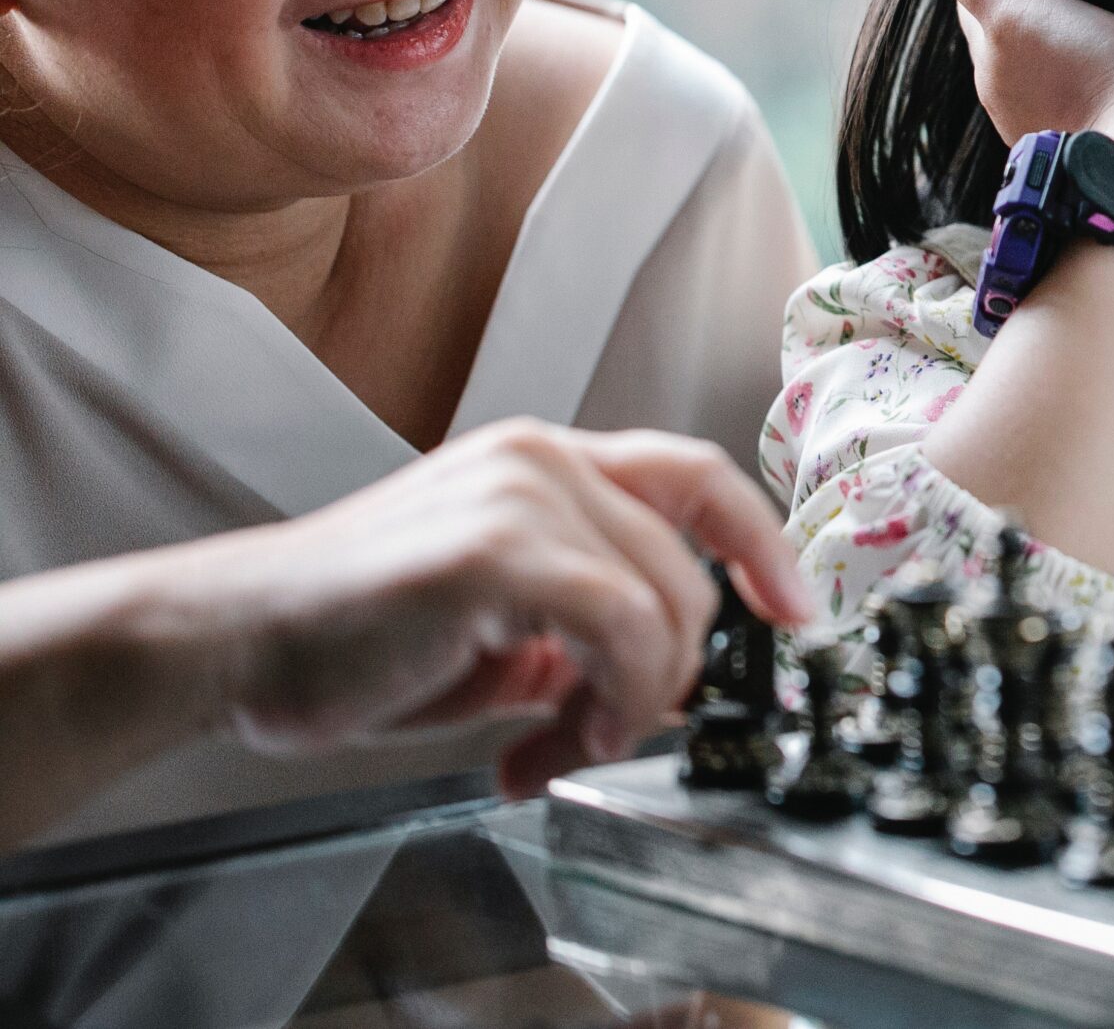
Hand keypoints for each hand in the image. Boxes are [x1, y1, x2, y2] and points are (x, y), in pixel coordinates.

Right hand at [204, 418, 810, 796]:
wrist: (225, 641)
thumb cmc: (347, 636)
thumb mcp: (494, 626)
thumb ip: (580, 626)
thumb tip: (655, 676)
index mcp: (545, 463)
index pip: (695, 477)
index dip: (762, 543)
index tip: (796, 612)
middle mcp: (540, 459)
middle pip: (690, 562)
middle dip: (673, 670)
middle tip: (608, 736)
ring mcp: (518, 494)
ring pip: (666, 600)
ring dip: (637, 698)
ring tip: (563, 745)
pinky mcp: (492, 549)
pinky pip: (623, 626)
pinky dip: (617, 695)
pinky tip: (558, 738)